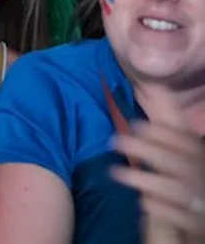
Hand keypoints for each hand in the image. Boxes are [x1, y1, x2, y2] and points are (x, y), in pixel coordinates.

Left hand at [110, 84, 204, 239]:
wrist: (199, 217)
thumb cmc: (187, 178)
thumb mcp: (182, 149)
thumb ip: (170, 122)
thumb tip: (156, 85)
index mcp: (199, 158)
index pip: (187, 142)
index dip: (165, 132)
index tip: (136, 124)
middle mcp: (202, 176)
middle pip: (181, 162)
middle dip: (149, 150)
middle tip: (115, 141)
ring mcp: (200, 201)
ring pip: (177, 190)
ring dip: (146, 180)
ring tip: (117, 172)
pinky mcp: (195, 225)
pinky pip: (182, 218)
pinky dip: (162, 209)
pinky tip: (143, 202)